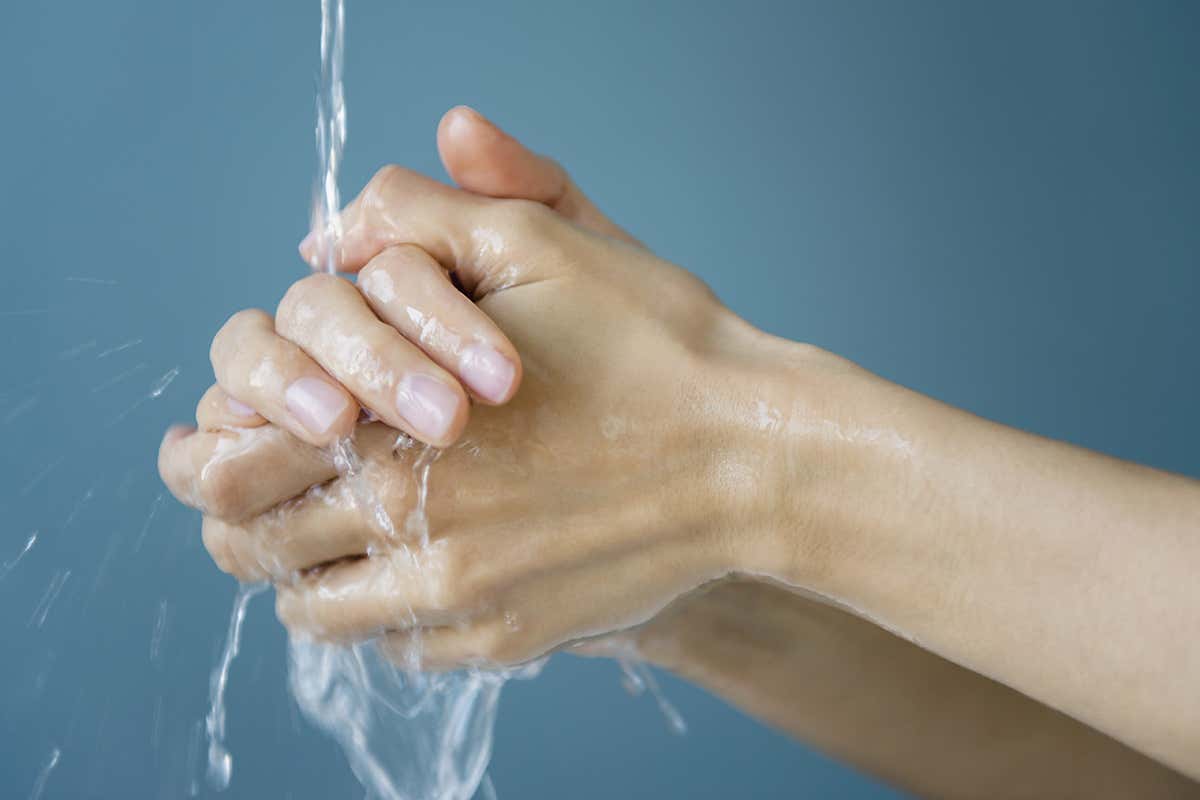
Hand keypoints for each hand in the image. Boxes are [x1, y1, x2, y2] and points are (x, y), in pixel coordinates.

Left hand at [159, 107, 820, 666]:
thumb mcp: (546, 244)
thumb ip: (421, 220)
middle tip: (248, 492)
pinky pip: (399, 648)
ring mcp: (464, 600)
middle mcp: (418, 532)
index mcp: (401, 430)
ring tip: (325, 534)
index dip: (205, 455)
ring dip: (302, 572)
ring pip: (318, 614)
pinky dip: (380, 612)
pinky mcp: (509, 640)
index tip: (211, 441)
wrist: (758, 457)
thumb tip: (328, 234)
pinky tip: (412, 566)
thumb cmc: (657, 346)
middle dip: (235, 518)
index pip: (233, 470)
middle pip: (256, 553)